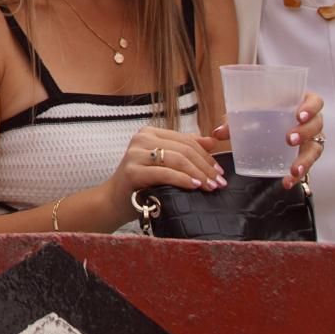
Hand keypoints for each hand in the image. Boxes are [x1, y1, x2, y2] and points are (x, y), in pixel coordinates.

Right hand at [106, 126, 225, 220]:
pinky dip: (183, 179)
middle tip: (219, 182)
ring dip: (198, 174)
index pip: (186, 140)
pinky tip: (194, 186)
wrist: (115, 200)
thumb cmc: (142, 182)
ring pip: (177, 159)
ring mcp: (135, 154)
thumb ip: (184, 149)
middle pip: (183, 149)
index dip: (206, 155)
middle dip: (205, 166)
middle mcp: (141, 139)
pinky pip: (165, 173)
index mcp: (150, 133)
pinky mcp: (133, 171)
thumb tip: (211, 141)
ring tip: (211, 186)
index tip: (220, 171)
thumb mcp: (164, 163)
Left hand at [209, 92, 324, 190]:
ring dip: (305, 160)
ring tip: (293, 169)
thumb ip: (235, 121)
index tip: (299, 115)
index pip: (315, 102)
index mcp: (300, 102)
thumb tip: (218, 133)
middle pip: (317, 125)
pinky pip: (306, 166)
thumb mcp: (250, 112)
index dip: (310, 108)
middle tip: (290, 139)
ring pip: (315, 148)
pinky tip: (288, 181)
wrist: (268, 123)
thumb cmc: (263, 112)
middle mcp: (310, 121)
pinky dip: (297, 175)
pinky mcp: (306, 155)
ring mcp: (311, 139)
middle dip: (305, 133)